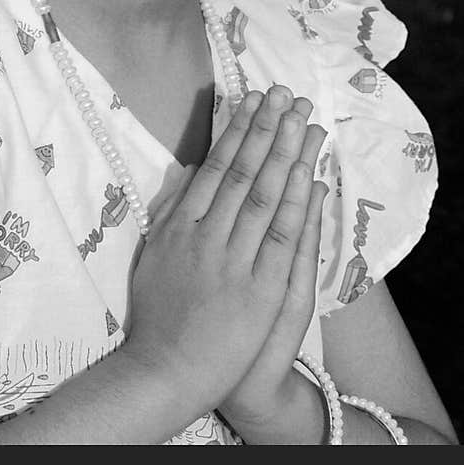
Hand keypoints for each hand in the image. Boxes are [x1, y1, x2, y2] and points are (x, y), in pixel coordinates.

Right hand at [122, 85, 327, 421]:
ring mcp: (233, 262)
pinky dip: (296, 205)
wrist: (166, 370)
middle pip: (244, 173)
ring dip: (286, 155)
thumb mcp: (155, 251)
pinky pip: (281, 239)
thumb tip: (199, 169)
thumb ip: (175, 209)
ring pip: (265, 197)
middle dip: (267, 130)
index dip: (239, 130)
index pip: (217, 166)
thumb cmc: (159, 312)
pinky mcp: (259, 291)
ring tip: (302, 120)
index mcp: (180, 225)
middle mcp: (207, 236)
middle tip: (285, 94)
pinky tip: (308, 175)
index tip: (255, 98)